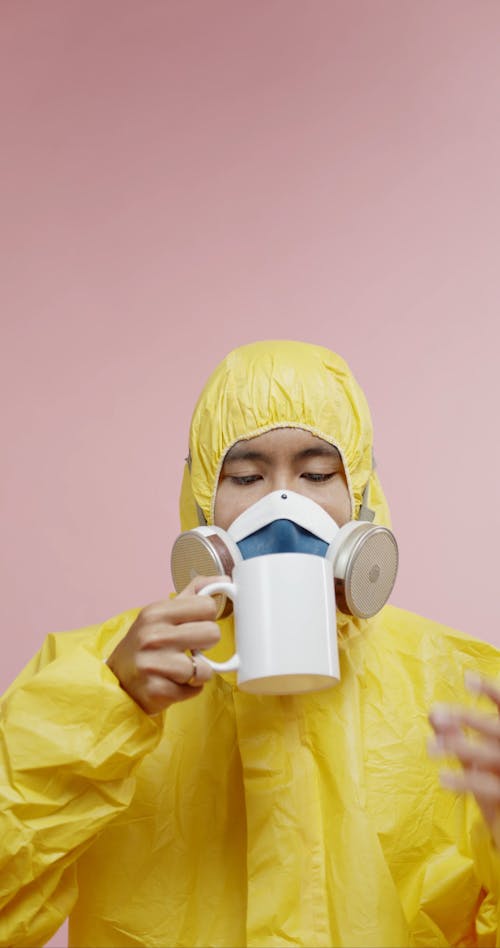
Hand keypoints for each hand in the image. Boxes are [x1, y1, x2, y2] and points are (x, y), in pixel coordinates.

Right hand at [107, 576, 222, 714]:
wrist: (118, 680)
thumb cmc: (146, 645)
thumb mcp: (162, 613)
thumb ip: (193, 594)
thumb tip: (224, 579)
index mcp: (156, 611)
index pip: (207, 606)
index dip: (206, 618)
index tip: (194, 625)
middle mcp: (153, 635)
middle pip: (213, 634)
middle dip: (205, 645)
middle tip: (189, 648)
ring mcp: (154, 664)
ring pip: (206, 668)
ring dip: (197, 672)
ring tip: (179, 669)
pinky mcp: (157, 690)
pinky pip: (195, 689)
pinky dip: (189, 689)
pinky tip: (173, 683)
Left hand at [428, 673, 499, 846]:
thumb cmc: (492, 780)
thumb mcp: (475, 756)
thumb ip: (457, 735)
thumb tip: (432, 712)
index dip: (490, 690)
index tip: (467, 678)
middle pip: (496, 728)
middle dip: (467, 718)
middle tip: (436, 712)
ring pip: (489, 755)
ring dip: (459, 748)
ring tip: (431, 748)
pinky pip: (486, 786)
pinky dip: (464, 780)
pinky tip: (443, 777)